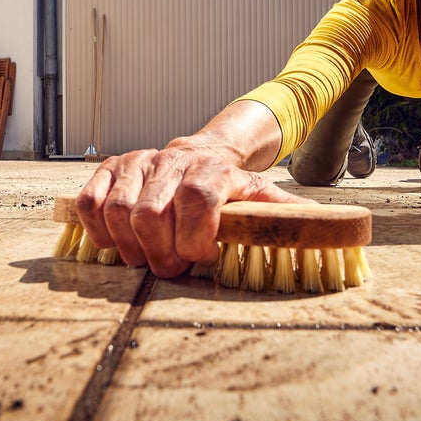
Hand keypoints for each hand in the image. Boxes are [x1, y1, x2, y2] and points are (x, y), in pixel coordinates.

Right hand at [76, 144, 311, 277]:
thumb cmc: (231, 187)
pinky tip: (119, 241)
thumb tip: (331, 233)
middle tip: (171, 267)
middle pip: (150, 215)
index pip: (196, 199)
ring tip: (148, 256)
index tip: (201, 258)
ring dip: (130, 248)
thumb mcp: (264, 199)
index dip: (195, 237)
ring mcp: (136, 163)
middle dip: (159, 254)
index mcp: (212, 168)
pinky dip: (98, 231)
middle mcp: (170, 160)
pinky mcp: (109, 170)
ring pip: (116, 213)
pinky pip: (89, 204)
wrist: (203, 153)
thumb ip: (288, 217)